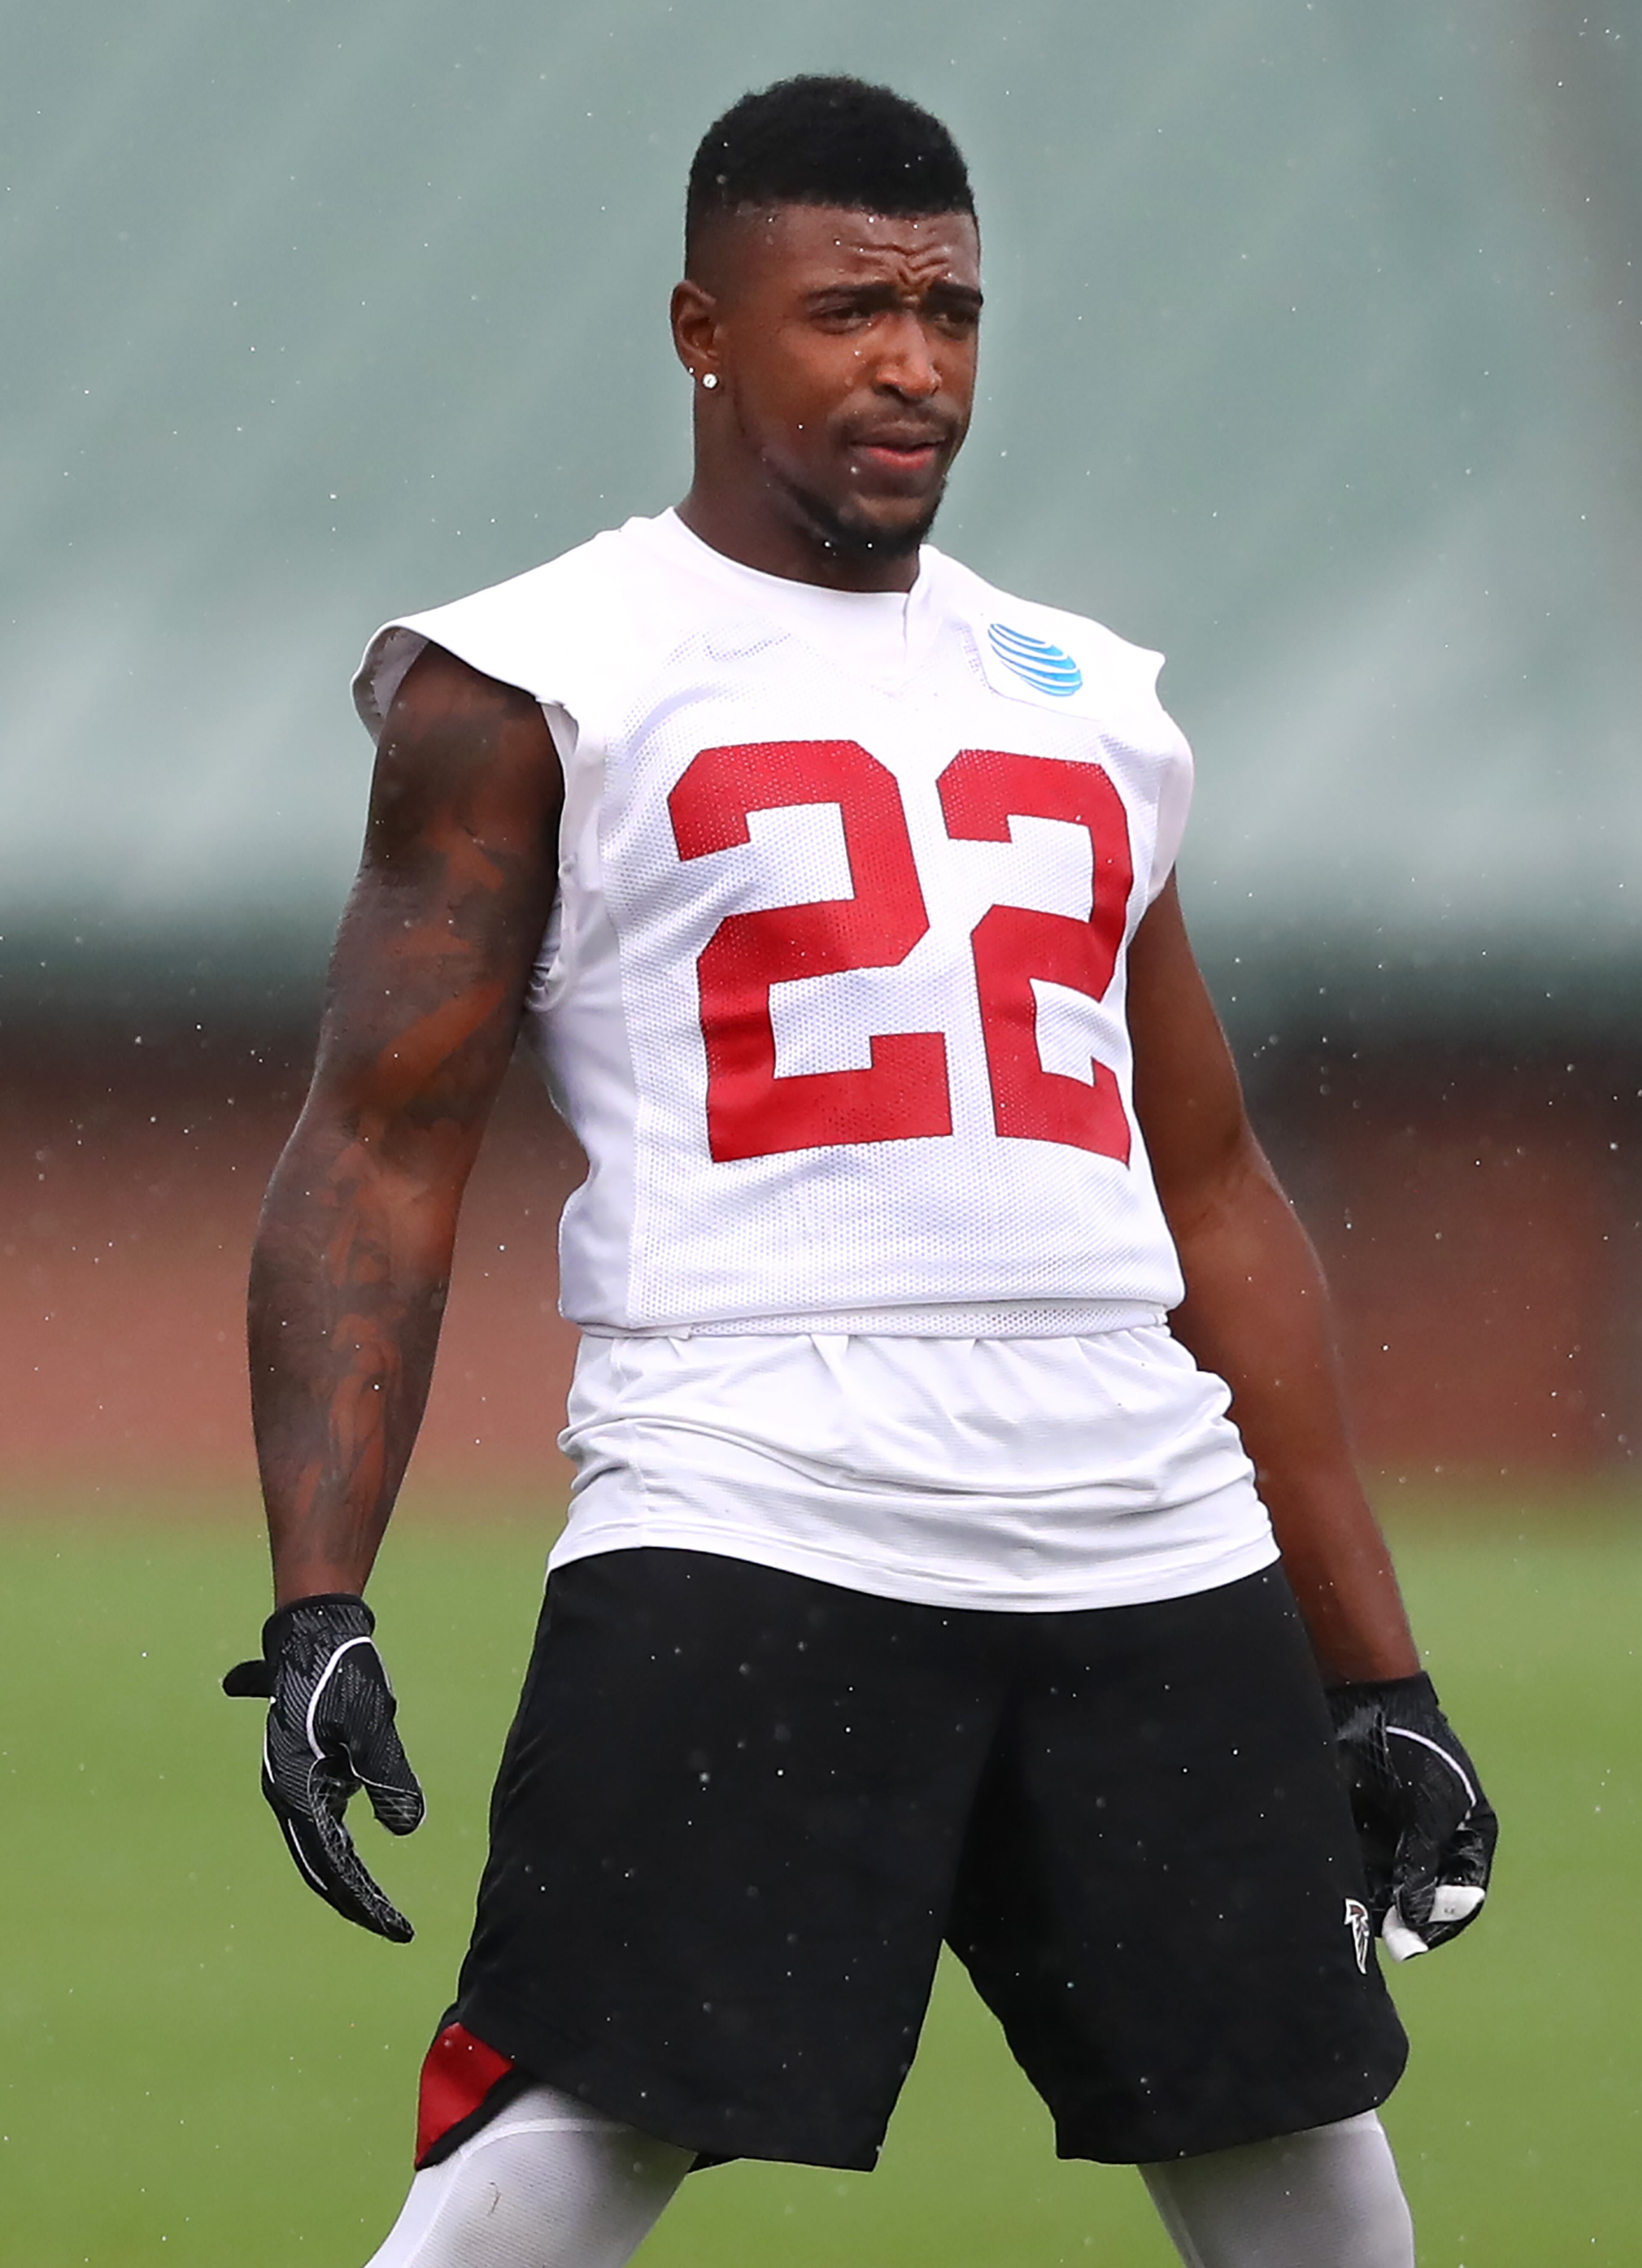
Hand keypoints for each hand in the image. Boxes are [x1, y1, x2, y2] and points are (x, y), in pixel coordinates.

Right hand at [224, 1594, 424, 1941]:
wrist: (313, 1631)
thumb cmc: (341, 1672)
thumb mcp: (371, 1723)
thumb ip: (388, 1776)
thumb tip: (406, 1829)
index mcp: (297, 1789)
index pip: (333, 1864)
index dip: (366, 1901)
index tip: (398, 1928)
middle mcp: (288, 1793)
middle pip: (322, 1865)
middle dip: (357, 1900)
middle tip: (396, 1928)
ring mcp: (295, 1782)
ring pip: (322, 1845)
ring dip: (350, 1874)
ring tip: (382, 1906)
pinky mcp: (306, 1768)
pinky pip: (325, 1820)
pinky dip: (343, 1845)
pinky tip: (361, 1865)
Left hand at [1328, 1672, 1496, 1960]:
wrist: (1368, 1700)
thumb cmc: (1415, 1750)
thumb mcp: (1429, 1808)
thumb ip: (1422, 1863)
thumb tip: (1415, 1918)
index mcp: (1466, 1838)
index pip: (1461, 1898)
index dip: (1439, 1923)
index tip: (1412, 1944)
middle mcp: (1432, 1844)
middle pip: (1419, 1897)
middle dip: (1399, 1914)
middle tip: (1376, 1930)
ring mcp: (1395, 1836)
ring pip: (1385, 1886)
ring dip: (1370, 1898)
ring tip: (1354, 1905)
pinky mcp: (1361, 1827)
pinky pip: (1356, 1864)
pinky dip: (1348, 1875)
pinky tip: (1336, 1882)